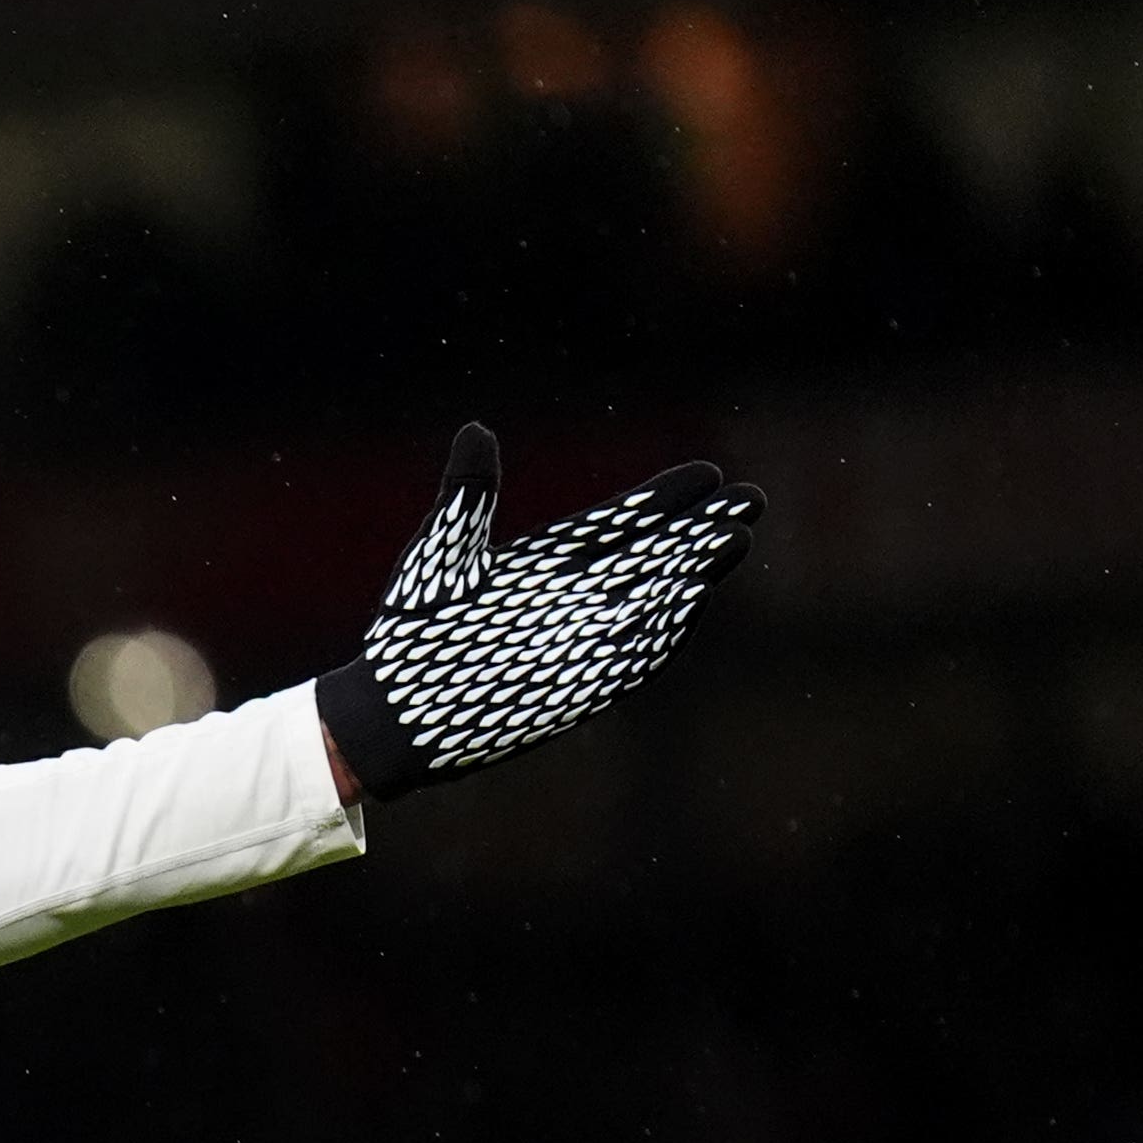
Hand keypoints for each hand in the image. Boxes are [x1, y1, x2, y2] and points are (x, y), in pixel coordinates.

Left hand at [316, 425, 759, 799]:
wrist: (392, 712)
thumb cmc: (408, 633)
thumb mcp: (440, 556)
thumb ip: (467, 497)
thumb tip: (475, 430)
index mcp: (546, 564)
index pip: (616, 525)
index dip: (661, 501)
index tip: (706, 475)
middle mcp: (573, 601)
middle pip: (649, 558)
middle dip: (699, 530)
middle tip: (750, 498)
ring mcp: (579, 645)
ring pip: (651, 602)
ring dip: (694, 573)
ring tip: (736, 539)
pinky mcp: (577, 691)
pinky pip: (631, 659)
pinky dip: (661, 631)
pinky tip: (693, 599)